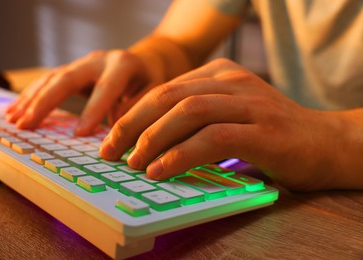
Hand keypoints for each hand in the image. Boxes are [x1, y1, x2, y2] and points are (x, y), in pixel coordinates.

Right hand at [6, 49, 163, 134]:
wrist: (144, 59)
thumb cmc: (150, 80)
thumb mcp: (154, 91)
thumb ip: (138, 107)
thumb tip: (116, 128)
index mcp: (123, 65)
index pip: (106, 88)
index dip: (93, 111)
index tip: (79, 134)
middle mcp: (99, 60)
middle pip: (67, 78)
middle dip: (46, 102)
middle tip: (27, 124)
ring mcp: (83, 63)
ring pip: (52, 78)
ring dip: (32, 99)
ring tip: (14, 119)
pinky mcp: (74, 69)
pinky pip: (49, 81)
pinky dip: (32, 95)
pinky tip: (18, 109)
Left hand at [100, 58, 349, 190]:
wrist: (325, 143)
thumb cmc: (271, 134)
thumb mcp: (228, 115)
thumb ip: (195, 119)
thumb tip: (149, 140)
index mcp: (220, 74)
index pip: (165, 90)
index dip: (133, 114)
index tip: (113, 139)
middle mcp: (232, 81)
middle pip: (169, 97)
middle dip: (133, 124)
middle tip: (111, 151)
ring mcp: (250, 103)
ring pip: (188, 112)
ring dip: (153, 139)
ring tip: (133, 163)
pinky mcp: (263, 131)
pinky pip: (212, 138)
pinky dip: (181, 154)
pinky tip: (161, 169)